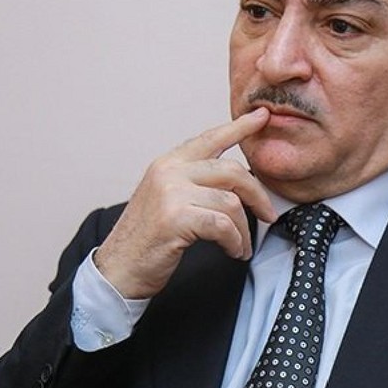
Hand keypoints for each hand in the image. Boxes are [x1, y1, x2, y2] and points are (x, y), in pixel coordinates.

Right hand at [94, 107, 276, 298]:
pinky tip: (233, 250)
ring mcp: (171, 193)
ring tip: (242, 244)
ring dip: (244, 228)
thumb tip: (237, 179)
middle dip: (257, 195)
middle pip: (232, 171)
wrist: (118, 270)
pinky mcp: (175, 218)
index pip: (211, 138)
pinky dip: (235, 241)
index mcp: (169, 163)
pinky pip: (223, 225)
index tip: (262, 117)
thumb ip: (194, 182)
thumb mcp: (167, 198)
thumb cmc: (147, 239)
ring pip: (231, 201)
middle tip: (268, 214)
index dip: (240, 127)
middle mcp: (169, 171)